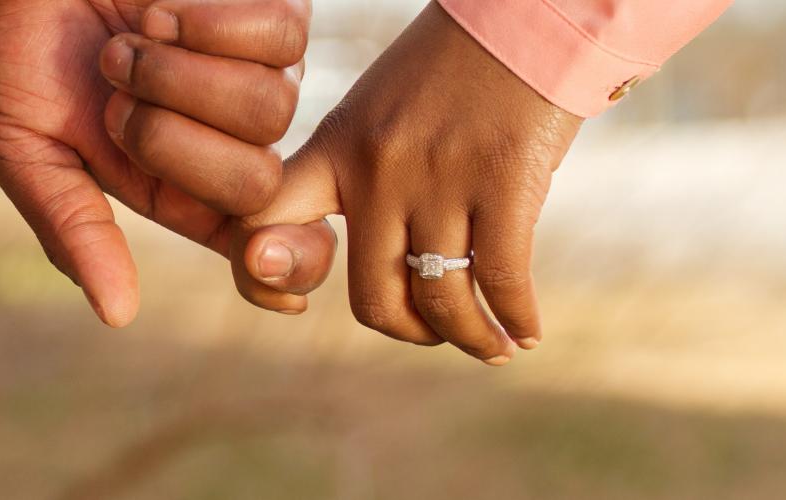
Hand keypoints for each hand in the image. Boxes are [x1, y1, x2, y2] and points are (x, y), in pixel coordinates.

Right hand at [0, 0, 320, 325]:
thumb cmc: (19, 44)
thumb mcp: (22, 146)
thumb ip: (70, 226)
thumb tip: (118, 315)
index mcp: (172, 186)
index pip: (255, 245)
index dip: (281, 268)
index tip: (266, 275)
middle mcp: (224, 138)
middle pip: (258, 184)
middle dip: (172, 142)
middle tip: (113, 99)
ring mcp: (253, 72)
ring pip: (272, 111)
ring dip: (179, 75)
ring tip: (126, 44)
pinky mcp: (268, 11)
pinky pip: (281, 40)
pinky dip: (210, 25)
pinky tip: (160, 9)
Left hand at [232, 2, 583, 364]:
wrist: (524, 17)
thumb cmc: (451, 71)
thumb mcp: (376, 112)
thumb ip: (356, 176)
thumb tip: (366, 255)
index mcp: (335, 149)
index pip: (259, 223)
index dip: (262, 278)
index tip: (294, 302)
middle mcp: (378, 171)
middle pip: (371, 298)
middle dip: (407, 330)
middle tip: (433, 329)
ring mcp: (440, 178)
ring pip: (440, 300)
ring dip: (471, 339)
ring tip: (492, 345)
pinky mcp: (504, 181)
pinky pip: (502, 279)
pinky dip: (516, 320)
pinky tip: (527, 332)